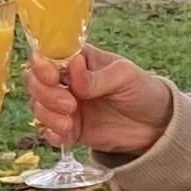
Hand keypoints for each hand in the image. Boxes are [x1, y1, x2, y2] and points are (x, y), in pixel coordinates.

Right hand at [27, 45, 177, 162]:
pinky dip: (51, 133)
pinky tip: (65, 135)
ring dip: (48, 115)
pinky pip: (47, 131)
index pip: (46, 56)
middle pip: (34, 82)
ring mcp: (66, 106)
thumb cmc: (142, 90)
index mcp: (78, 60)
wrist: (156, 126)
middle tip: (70, 104)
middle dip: (46, 94)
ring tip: (71, 121)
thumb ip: (96, 76)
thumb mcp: (124, 76)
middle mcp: (66, 81)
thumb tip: (73, 67)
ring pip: (37, 106)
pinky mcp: (69, 129)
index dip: (42, 65)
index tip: (54, 76)